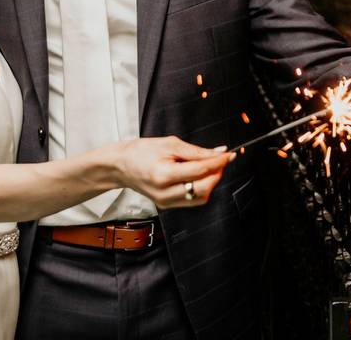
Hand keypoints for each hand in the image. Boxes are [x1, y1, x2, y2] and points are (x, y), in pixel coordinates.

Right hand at [112, 136, 234, 208]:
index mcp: (164, 175)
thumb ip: (197, 151)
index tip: (229, 155)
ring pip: (200, 197)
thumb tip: (219, 152)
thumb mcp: (170, 144)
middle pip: (203, 189)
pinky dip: (201, 188)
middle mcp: (165, 193)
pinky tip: (200, 176)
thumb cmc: (141, 152)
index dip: (218, 162)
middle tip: (221, 160)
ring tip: (210, 167)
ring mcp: (166, 202)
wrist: (121, 166)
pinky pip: (192, 200)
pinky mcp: (168, 205)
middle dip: (217, 174)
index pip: (200, 171)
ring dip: (211, 182)